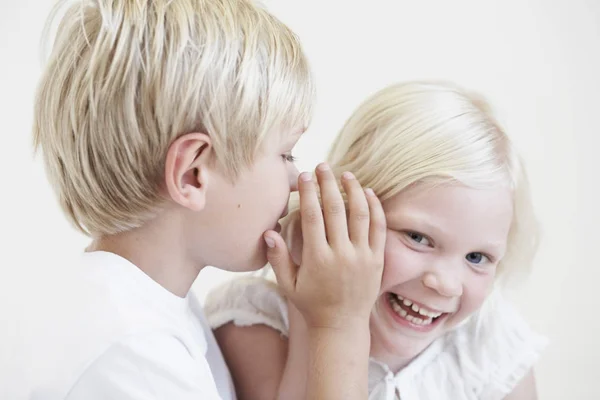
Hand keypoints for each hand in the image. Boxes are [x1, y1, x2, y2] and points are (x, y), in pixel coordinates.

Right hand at [263, 162, 385, 329]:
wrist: (342, 325)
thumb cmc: (311, 304)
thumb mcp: (288, 284)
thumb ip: (278, 257)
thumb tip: (268, 231)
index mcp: (318, 259)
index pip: (313, 217)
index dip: (308, 193)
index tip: (305, 176)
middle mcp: (341, 255)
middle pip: (335, 210)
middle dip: (328, 184)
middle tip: (323, 167)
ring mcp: (362, 257)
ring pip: (360, 215)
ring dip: (353, 191)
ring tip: (346, 175)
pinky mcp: (377, 260)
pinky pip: (379, 228)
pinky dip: (374, 208)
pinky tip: (367, 193)